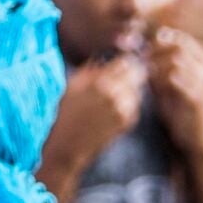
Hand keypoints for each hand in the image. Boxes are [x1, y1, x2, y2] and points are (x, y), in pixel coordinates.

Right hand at [44, 55, 144, 179]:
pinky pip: (135, 103)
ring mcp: (124, 110)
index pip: (126, 62)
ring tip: (111, 93)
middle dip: (129, 73)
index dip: (122, 61)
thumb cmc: (64, 112)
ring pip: (138, 89)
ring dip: (129, 87)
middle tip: (118, 76)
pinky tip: (111, 107)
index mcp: (100, 84)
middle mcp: (116, 96)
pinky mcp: (128, 121)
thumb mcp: (72, 85)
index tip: (117, 63)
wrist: (68, 145)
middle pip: (137, 74)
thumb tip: (107, 58)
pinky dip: (127, 102)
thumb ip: (92, 69)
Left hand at [144, 29, 202, 158]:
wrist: (194, 136)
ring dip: (158, 64)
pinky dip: (166, 79)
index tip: (144, 50)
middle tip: (142, 59)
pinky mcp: (198, 99)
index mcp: (200, 63)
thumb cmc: (177, 107)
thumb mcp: (164, 83)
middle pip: (179, 46)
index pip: (181, 39)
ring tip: (146, 72)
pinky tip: (155, 83)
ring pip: (179, 61)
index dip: (160, 41)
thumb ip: (157, 66)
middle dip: (157, 50)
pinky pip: (182, 82)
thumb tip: (141, 49)